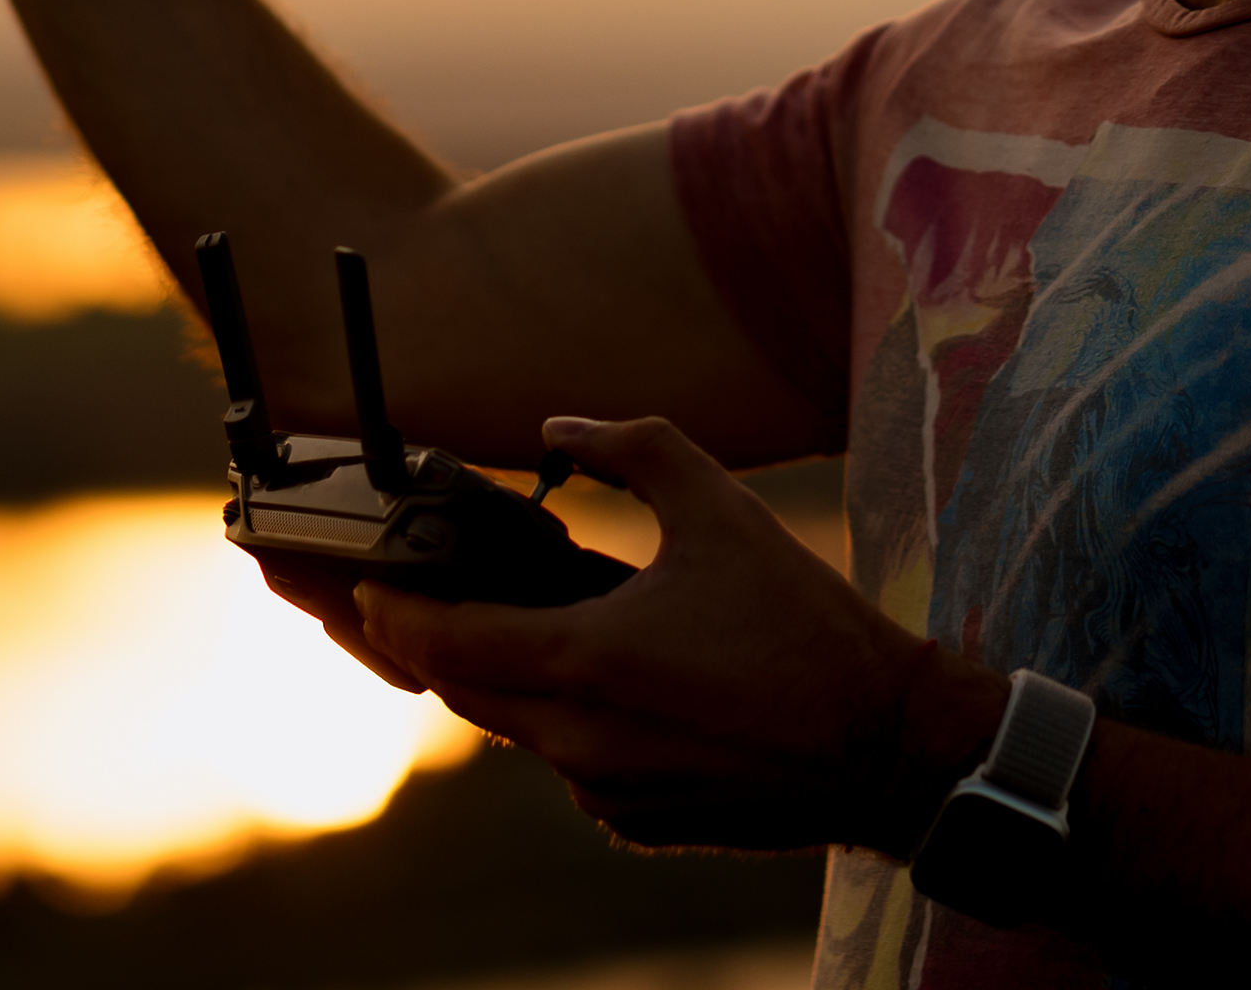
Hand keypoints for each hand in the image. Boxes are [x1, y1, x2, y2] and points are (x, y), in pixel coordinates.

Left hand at [349, 416, 1006, 855]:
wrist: (887, 748)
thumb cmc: (807, 628)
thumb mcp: (720, 509)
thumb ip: (632, 449)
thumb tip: (562, 429)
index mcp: (580, 664)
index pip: (440, 645)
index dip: (390, 613)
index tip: (362, 584)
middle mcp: (577, 742)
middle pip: (465, 693)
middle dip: (435, 644)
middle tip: (418, 598)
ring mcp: (608, 794)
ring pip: (522, 731)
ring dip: (510, 680)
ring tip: (525, 623)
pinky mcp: (642, 822)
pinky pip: (576, 766)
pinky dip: (571, 721)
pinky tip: (613, 679)